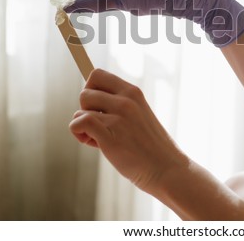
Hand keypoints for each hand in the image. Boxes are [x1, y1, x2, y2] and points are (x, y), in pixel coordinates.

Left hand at [69, 69, 188, 193]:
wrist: (165, 168)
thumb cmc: (150, 145)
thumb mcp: (139, 113)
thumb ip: (119, 104)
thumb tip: (88, 99)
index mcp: (133, 92)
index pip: (97, 75)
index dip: (90, 89)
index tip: (96, 106)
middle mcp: (125, 100)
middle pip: (85, 92)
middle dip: (86, 109)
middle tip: (100, 125)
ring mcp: (118, 117)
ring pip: (80, 110)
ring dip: (83, 125)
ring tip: (99, 138)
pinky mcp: (109, 136)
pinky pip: (78, 123)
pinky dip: (78, 133)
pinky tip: (93, 143)